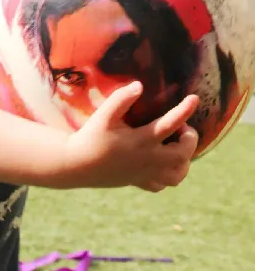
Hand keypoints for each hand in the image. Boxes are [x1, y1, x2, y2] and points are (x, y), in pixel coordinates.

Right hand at [62, 82, 198, 191]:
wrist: (76, 165)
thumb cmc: (90, 137)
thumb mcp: (103, 115)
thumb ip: (121, 99)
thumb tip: (139, 85)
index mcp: (141, 140)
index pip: (170, 124)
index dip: (185, 110)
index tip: (194, 98)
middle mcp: (147, 159)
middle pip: (183, 154)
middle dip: (189, 139)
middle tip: (181, 128)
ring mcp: (144, 173)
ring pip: (177, 175)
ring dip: (184, 160)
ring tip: (176, 147)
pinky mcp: (138, 182)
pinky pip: (162, 185)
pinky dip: (168, 175)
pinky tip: (161, 162)